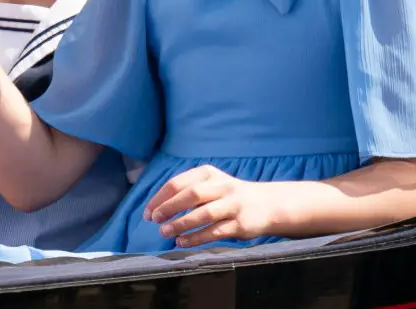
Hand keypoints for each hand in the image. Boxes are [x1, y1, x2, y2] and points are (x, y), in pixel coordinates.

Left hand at [144, 165, 282, 247]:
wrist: (268, 205)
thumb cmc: (230, 196)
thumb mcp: (211, 185)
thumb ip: (188, 191)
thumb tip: (157, 208)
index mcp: (208, 174)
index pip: (178, 183)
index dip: (160, 198)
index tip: (147, 212)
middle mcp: (221, 186)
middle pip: (191, 195)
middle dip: (169, 208)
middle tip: (154, 220)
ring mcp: (233, 205)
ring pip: (203, 214)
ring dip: (181, 224)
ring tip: (165, 233)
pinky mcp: (240, 224)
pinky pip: (215, 231)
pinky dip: (196, 238)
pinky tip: (182, 242)